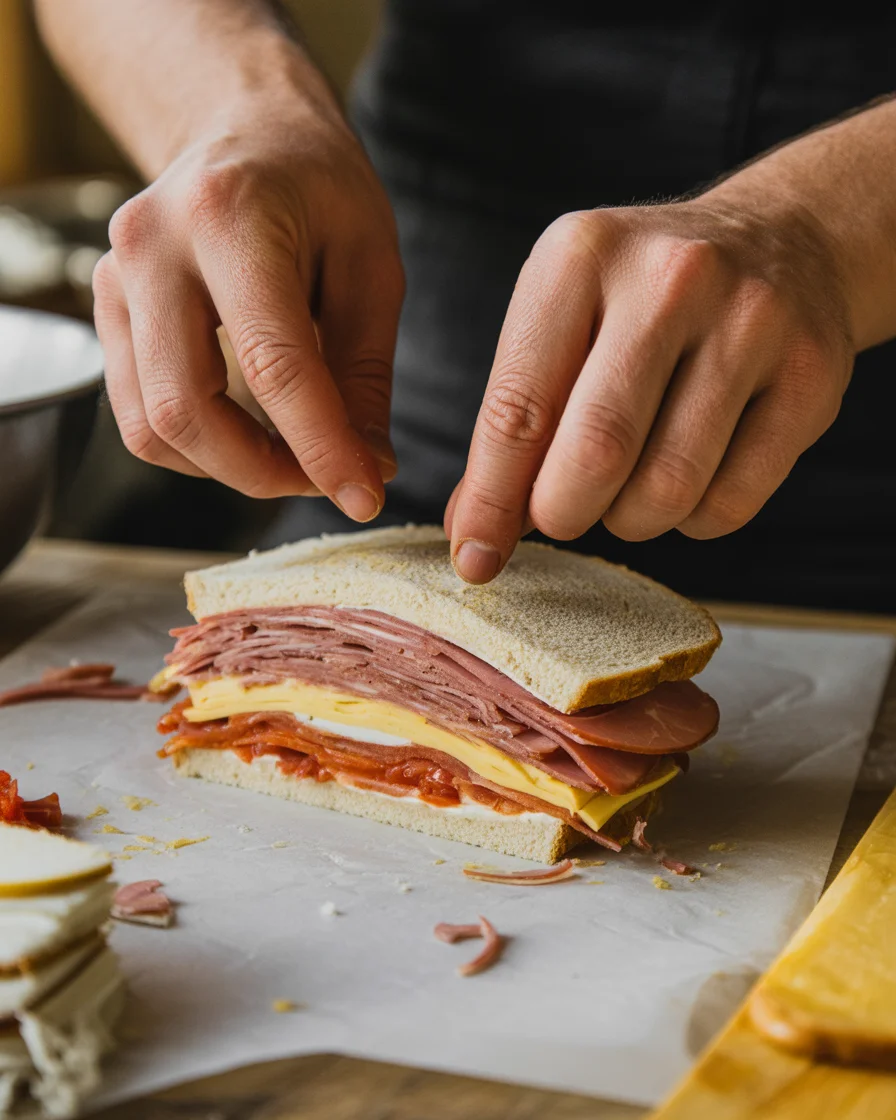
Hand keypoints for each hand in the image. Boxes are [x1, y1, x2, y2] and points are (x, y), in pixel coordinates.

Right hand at [92, 100, 403, 518]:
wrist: (245, 131)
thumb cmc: (319, 189)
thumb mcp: (372, 267)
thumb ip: (365, 373)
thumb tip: (368, 468)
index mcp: (228, 217)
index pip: (273, 365)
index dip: (322, 448)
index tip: (365, 498)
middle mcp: (151, 247)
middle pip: (185, 410)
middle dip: (262, 472)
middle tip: (325, 479)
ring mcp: (113, 279)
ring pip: (151, 427)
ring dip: (229, 467)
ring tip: (294, 454)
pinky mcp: (105, 310)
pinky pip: (140, 414)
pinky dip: (200, 446)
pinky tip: (250, 430)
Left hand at [446, 199, 853, 581]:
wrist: (782, 240)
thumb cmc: (645, 299)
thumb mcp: (563, 320)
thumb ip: (515, 421)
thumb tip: (473, 534)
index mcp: (582, 256)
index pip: (517, 408)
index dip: (490, 500)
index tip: (475, 556)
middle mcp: (671, 279)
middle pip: (595, 453)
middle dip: (564, 513)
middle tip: (562, 513)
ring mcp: (752, 323)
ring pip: (667, 489)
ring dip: (631, 519)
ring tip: (628, 486)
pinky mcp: (811, 376)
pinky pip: (730, 503)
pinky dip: (692, 519)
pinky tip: (689, 478)